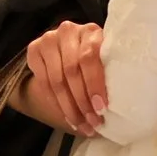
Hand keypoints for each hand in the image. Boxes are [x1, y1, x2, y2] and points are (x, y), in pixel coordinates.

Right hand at [21, 20, 106, 135]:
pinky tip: (68, 117)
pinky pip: (44, 83)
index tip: (101, 108)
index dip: (94, 84)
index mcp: (91, 31)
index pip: (89, 57)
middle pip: (71, 70)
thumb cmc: (94, 59)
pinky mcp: (34, 49)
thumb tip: (122, 106)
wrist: (66, 50)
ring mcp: (48, 39)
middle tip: (92, 122)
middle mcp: (68, 31)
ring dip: (69, 107)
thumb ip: (111, 72)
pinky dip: (56, 104)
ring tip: (81, 124)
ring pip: (56, 80)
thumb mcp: (105, 60)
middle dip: (82, 101)